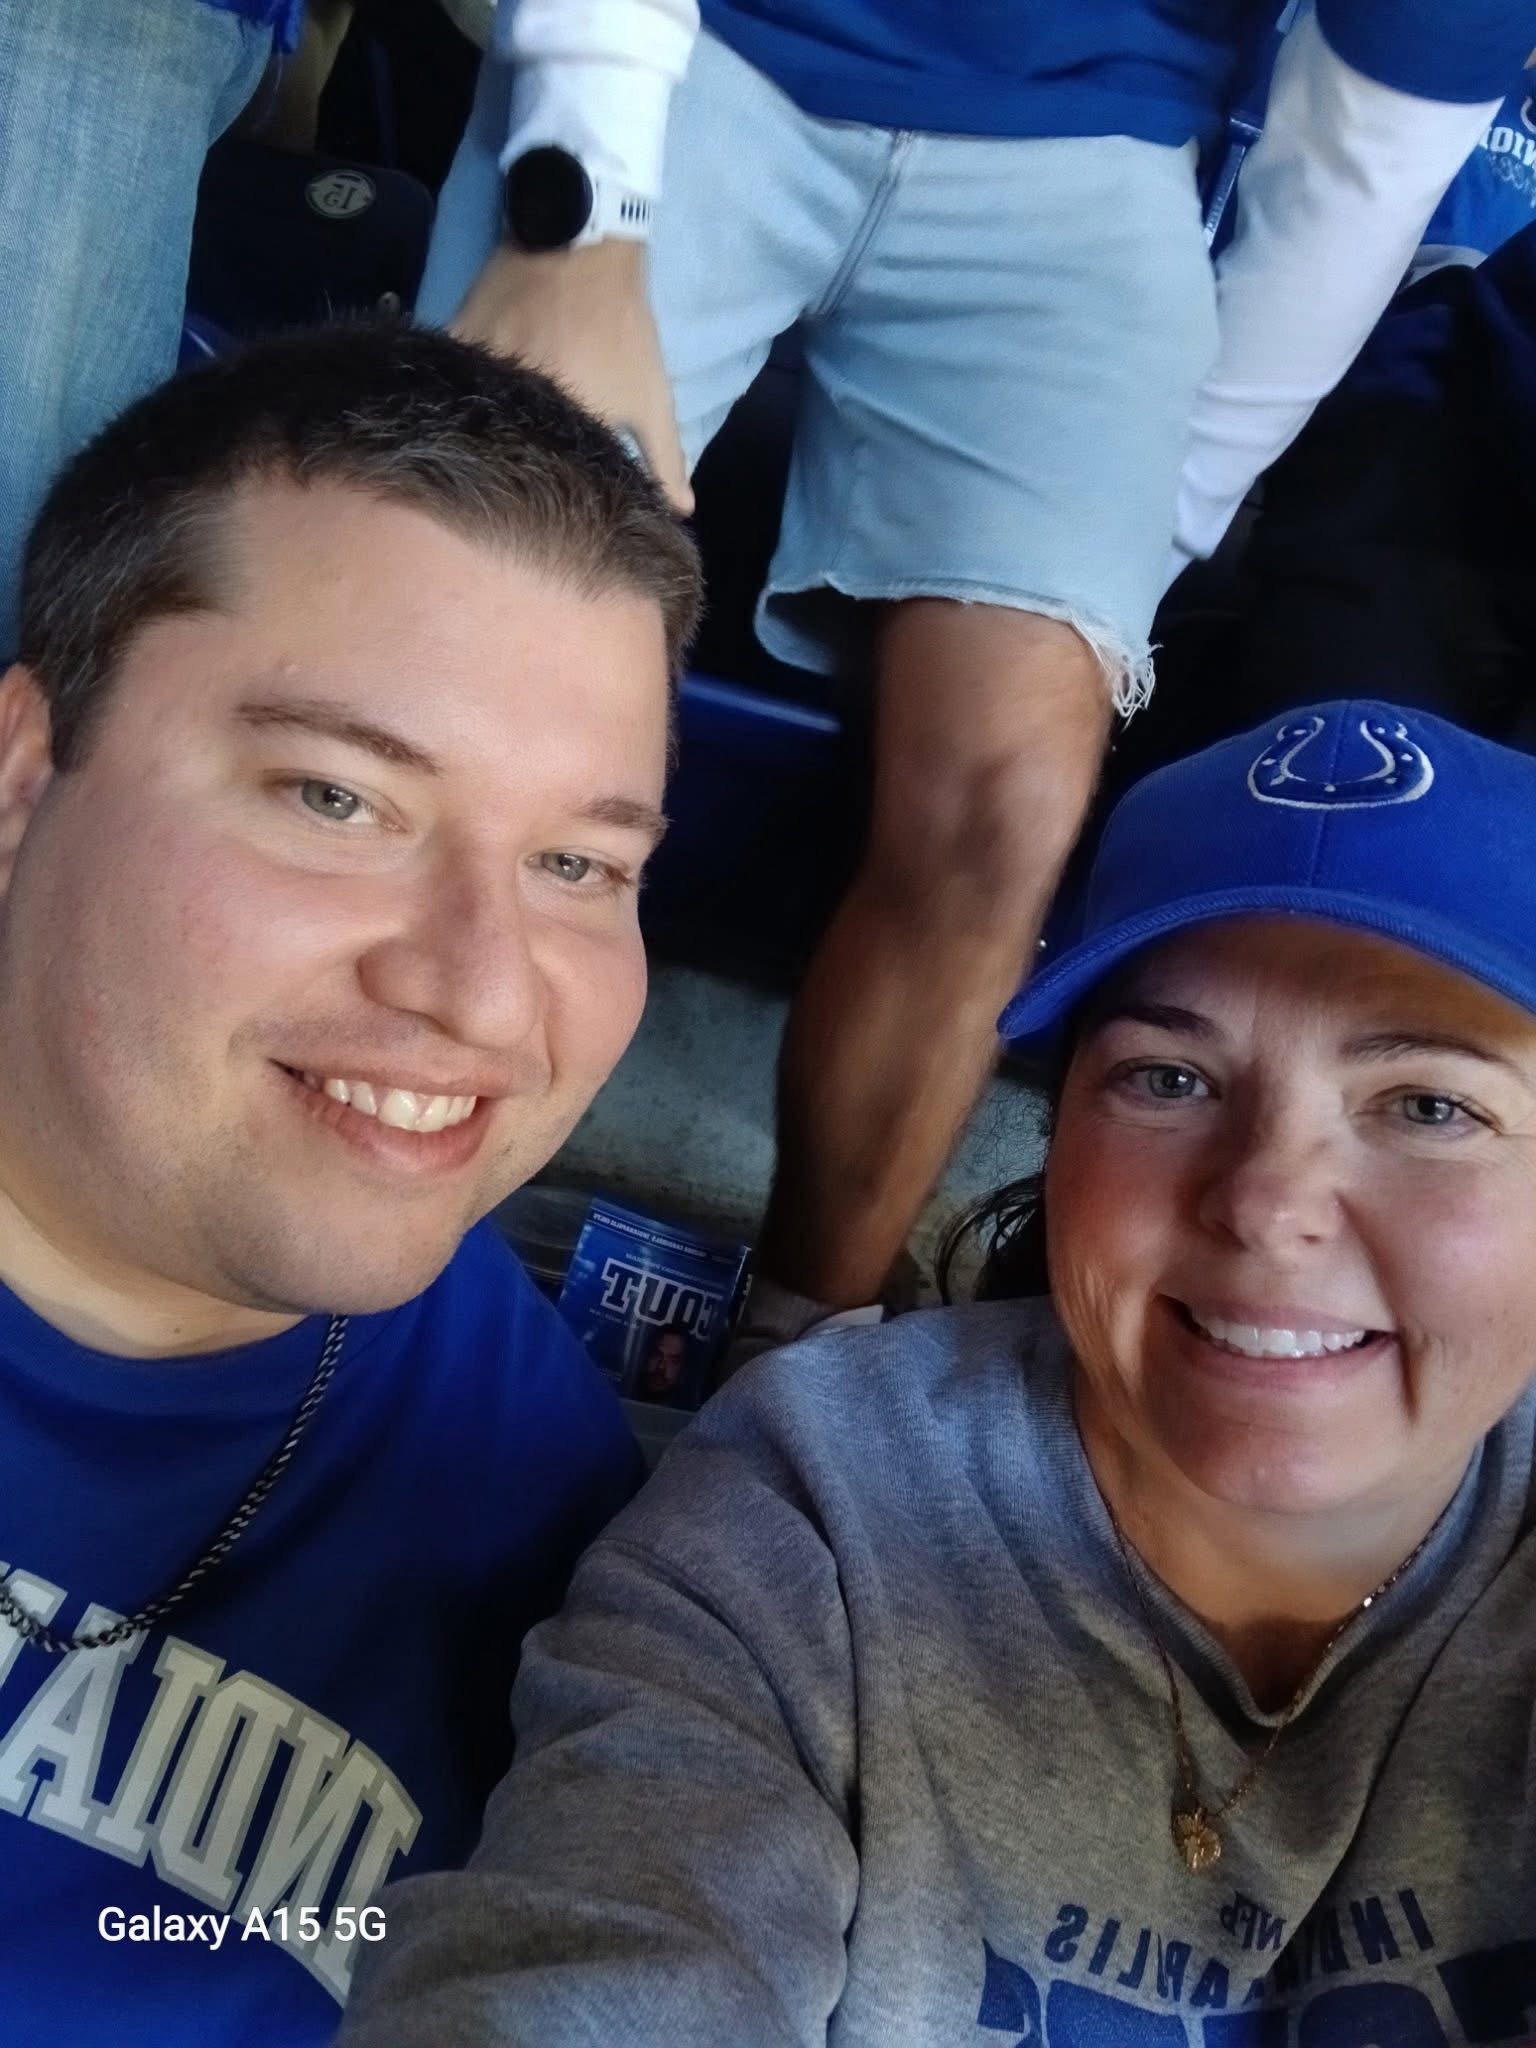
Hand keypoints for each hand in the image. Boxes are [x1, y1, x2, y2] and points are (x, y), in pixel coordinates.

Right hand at [450, 240, 693, 515]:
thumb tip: (682, 510)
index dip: (553, 493)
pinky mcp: (455, 340)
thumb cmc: (621, 327)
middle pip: (504, 452)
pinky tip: (468, 399)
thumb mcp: (651, 397)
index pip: (546, 483)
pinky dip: (460, 391)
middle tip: (527, 466)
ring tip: (499, 437)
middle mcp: (511, 407)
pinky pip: (451, 379)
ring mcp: (478, 371)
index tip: (556, 500)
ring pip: (473, 417)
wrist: (578, 243)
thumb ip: (665, 458)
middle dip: (517, 464)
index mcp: (558, 430)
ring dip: (485, 429)